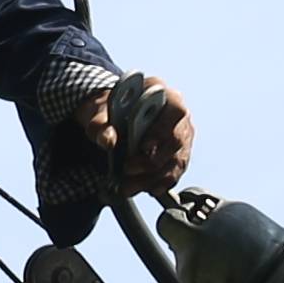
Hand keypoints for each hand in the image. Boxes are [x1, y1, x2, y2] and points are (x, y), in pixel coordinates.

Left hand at [41, 70, 195, 193]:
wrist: (117, 115)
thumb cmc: (113, 108)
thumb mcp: (102, 109)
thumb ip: (101, 122)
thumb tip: (106, 139)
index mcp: (164, 94)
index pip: (175, 109)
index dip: (162, 129)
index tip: (144, 147)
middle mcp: (179, 116)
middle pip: (175, 142)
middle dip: (151, 162)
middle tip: (127, 170)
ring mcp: (182, 137)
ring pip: (175, 163)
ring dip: (150, 179)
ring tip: (126, 187)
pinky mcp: (178, 156)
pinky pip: (173, 174)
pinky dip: (156, 185)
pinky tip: (140, 188)